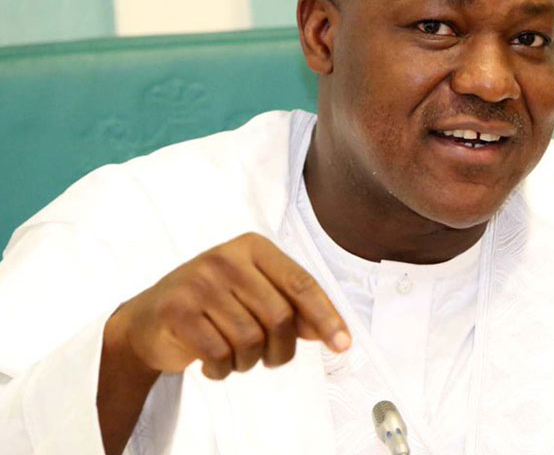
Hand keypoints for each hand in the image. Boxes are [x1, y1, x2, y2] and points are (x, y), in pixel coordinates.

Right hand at [106, 232, 349, 379]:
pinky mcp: (178, 311)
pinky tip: (213, 363)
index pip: (301, 282)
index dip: (326, 316)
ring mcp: (199, 282)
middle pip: (280, 316)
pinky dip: (222, 370)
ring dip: (249, 362)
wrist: (148, 319)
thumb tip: (330, 331)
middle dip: (282, 349)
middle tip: (270, 358)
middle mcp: (226, 257)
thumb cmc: (212, 304)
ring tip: (235, 356)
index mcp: (253, 247)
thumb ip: (292, 306)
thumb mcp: (254, 293)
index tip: (342, 344)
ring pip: (251, 339)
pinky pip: (220, 354)